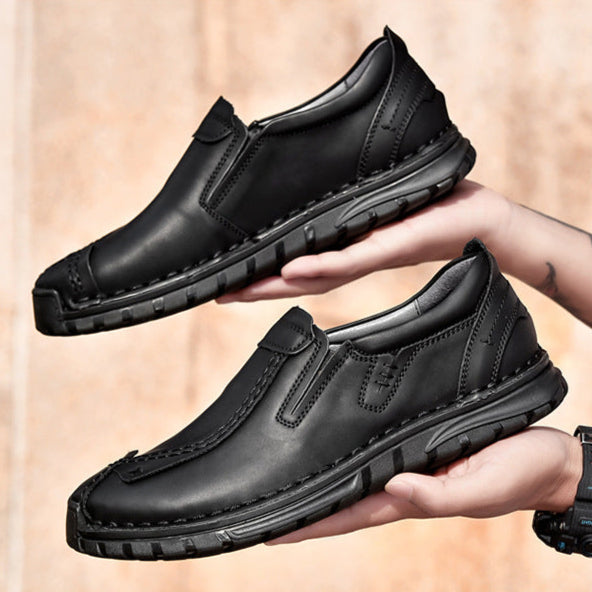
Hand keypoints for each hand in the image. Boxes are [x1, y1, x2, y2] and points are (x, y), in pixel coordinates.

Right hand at [218, 180, 510, 302]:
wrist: (477, 219)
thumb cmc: (431, 207)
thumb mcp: (378, 202)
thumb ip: (350, 206)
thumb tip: (317, 190)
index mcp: (347, 248)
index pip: (299, 266)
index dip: (264, 276)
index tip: (229, 280)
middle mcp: (353, 257)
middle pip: (300, 279)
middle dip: (258, 288)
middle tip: (217, 295)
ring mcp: (369, 255)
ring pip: (317, 276)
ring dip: (277, 284)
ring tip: (239, 289)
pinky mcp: (391, 246)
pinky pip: (351, 259)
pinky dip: (320, 266)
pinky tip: (291, 270)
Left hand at [267, 427, 581, 544]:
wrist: (545, 458)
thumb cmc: (518, 476)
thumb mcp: (480, 490)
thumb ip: (438, 496)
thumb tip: (394, 488)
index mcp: (411, 498)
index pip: (349, 515)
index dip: (310, 524)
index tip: (270, 529)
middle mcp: (402, 482)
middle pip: (343, 495)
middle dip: (305, 502)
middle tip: (262, 501)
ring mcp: (409, 462)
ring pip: (356, 471)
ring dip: (324, 475)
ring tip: (286, 472)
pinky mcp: (419, 440)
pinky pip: (377, 445)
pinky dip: (351, 447)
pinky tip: (335, 442)